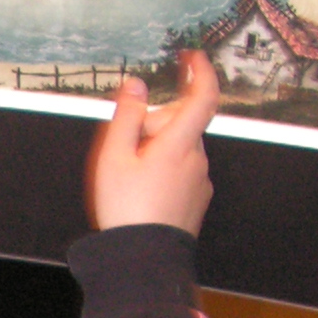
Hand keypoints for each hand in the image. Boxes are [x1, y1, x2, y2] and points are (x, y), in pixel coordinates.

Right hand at [85, 49, 216, 233]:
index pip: (203, 97)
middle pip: (181, 124)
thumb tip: (136, 86)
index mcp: (179, 144)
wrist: (144, 260)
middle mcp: (197, 159)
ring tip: (128, 175)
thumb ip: (127, 116)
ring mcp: (200, 180)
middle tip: (125, 144)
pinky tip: (141, 190)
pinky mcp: (197, 198)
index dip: (200, 71)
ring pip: (180, 148)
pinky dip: (163, 169)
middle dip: (156, 123)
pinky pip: (182, 170)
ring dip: (157, 149)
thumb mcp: (114, 158)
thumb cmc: (127, 210)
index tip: (192, 57)